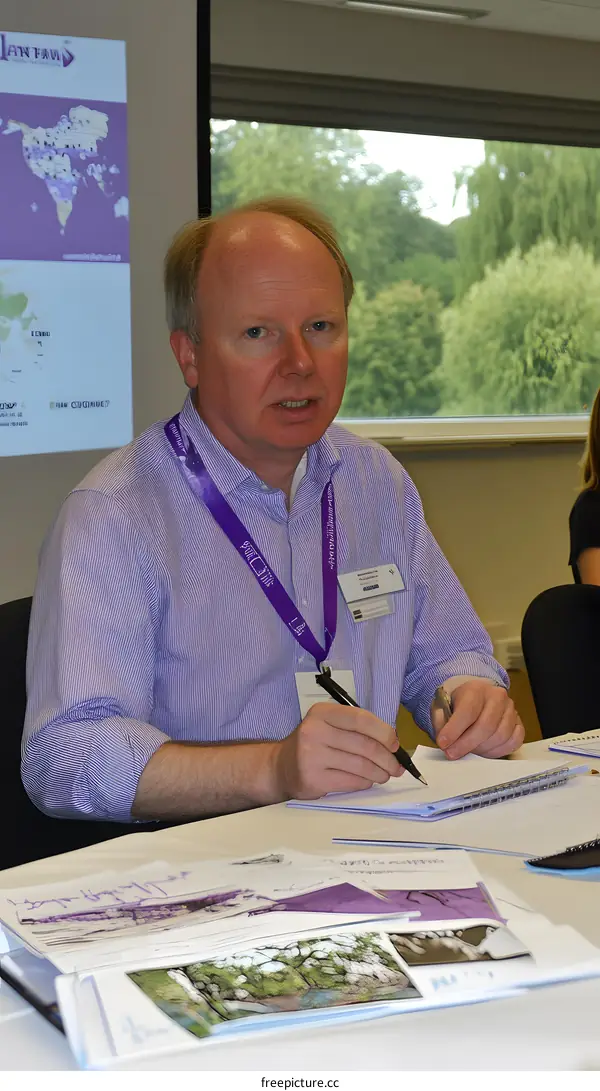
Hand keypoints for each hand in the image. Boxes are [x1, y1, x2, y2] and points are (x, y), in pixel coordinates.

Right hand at [273, 702, 403, 799]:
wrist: (281, 767)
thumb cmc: (313, 743)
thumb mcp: (328, 725)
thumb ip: (356, 729)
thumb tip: (392, 744)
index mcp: (322, 713)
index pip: (361, 719)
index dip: (384, 732)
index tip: (395, 745)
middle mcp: (315, 731)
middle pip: (364, 745)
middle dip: (387, 758)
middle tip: (396, 766)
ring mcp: (312, 756)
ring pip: (360, 766)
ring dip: (379, 773)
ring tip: (384, 775)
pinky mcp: (314, 779)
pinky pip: (351, 782)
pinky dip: (365, 782)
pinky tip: (367, 780)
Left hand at [434, 680, 523, 759]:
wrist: (476, 696)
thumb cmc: (458, 703)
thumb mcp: (442, 706)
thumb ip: (441, 722)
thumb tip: (445, 741)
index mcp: (476, 689)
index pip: (467, 711)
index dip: (454, 730)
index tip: (443, 743)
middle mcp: (497, 697)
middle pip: (486, 726)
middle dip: (466, 744)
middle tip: (452, 753)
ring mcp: (511, 709)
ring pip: (501, 736)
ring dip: (482, 749)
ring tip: (468, 750)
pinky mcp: (519, 723)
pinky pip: (514, 741)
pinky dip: (499, 751)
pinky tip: (484, 750)